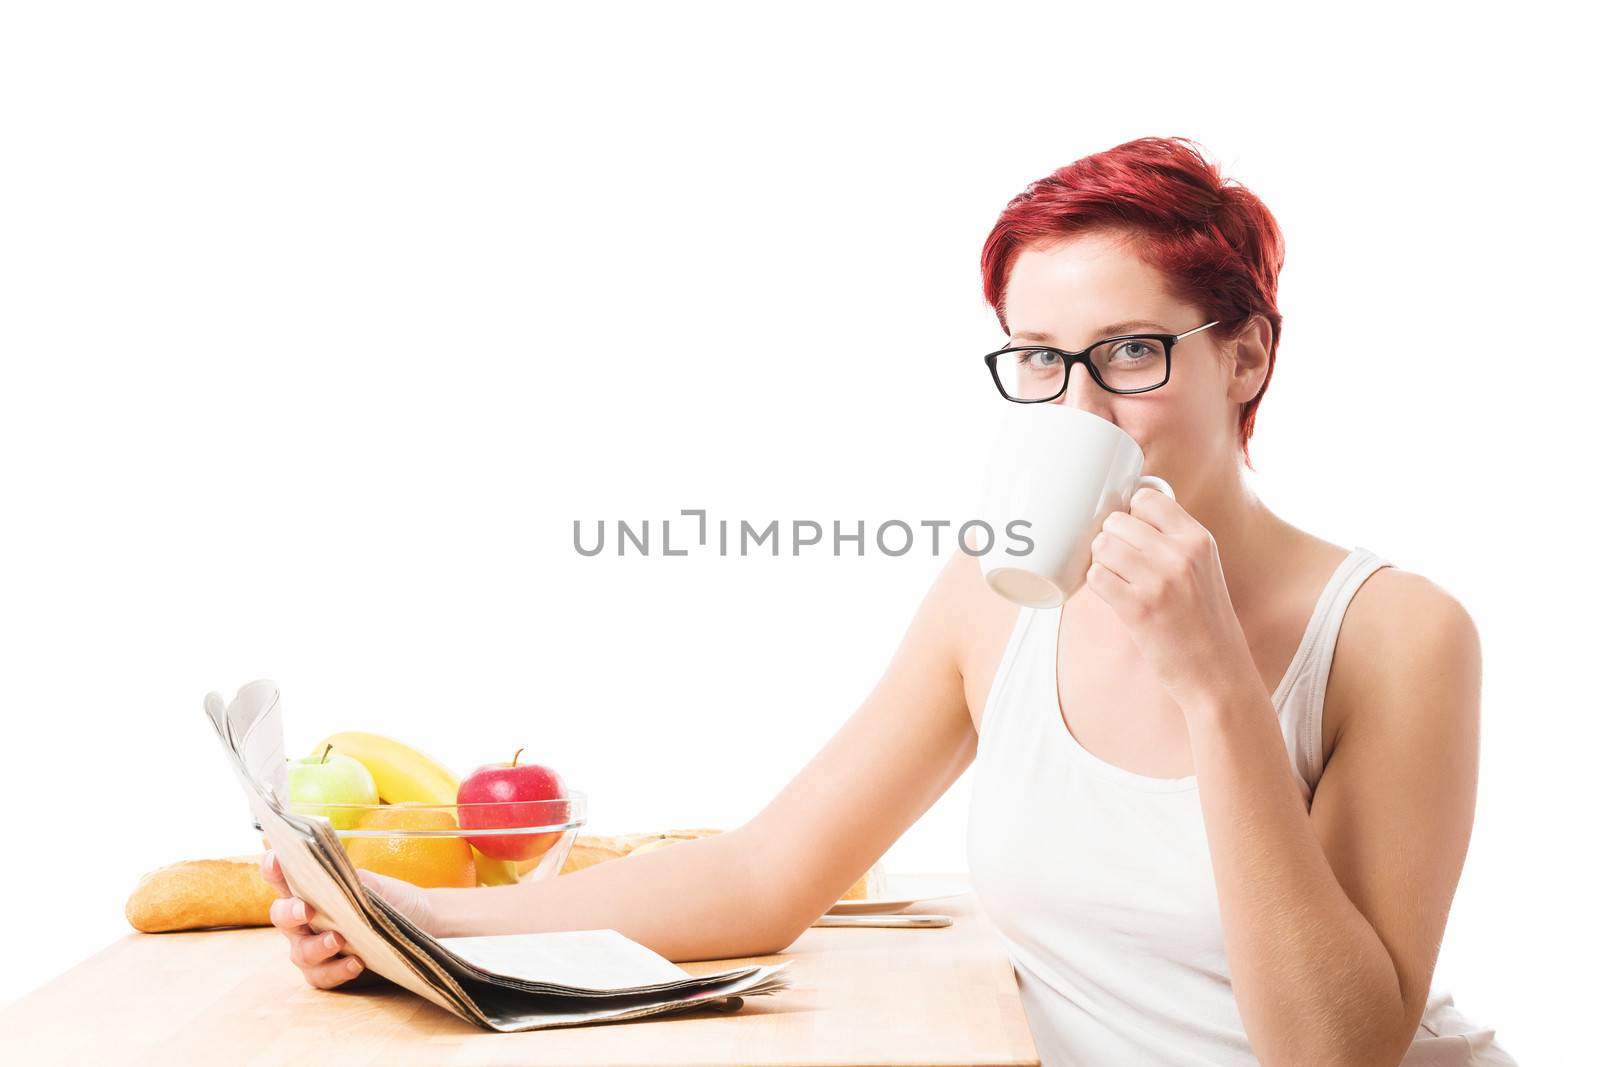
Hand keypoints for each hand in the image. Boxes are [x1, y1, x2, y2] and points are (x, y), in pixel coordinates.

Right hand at [261, 850, 438, 988]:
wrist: (422, 923)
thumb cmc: (391, 900)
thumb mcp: (372, 885)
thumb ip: (348, 881)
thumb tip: (330, 877)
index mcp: (312, 892)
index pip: (285, 879)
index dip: (273, 869)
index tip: (275, 860)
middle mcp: (305, 921)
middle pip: (282, 917)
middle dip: (290, 913)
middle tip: (306, 910)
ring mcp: (314, 949)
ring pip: (300, 953)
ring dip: (317, 946)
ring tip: (338, 939)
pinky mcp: (329, 973)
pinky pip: (322, 976)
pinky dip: (337, 970)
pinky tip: (356, 962)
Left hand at [1084, 487, 1255, 708]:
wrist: (1218, 673)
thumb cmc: (1205, 623)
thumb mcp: (1204, 569)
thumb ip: (1174, 542)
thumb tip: (1125, 518)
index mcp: (1198, 539)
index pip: (1146, 498)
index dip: (1130, 514)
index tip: (1131, 533)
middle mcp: (1180, 554)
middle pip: (1117, 520)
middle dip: (1111, 539)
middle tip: (1121, 564)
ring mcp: (1159, 580)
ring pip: (1102, 545)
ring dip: (1101, 562)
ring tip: (1117, 580)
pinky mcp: (1138, 608)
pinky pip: (1096, 577)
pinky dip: (1097, 585)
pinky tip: (1112, 596)